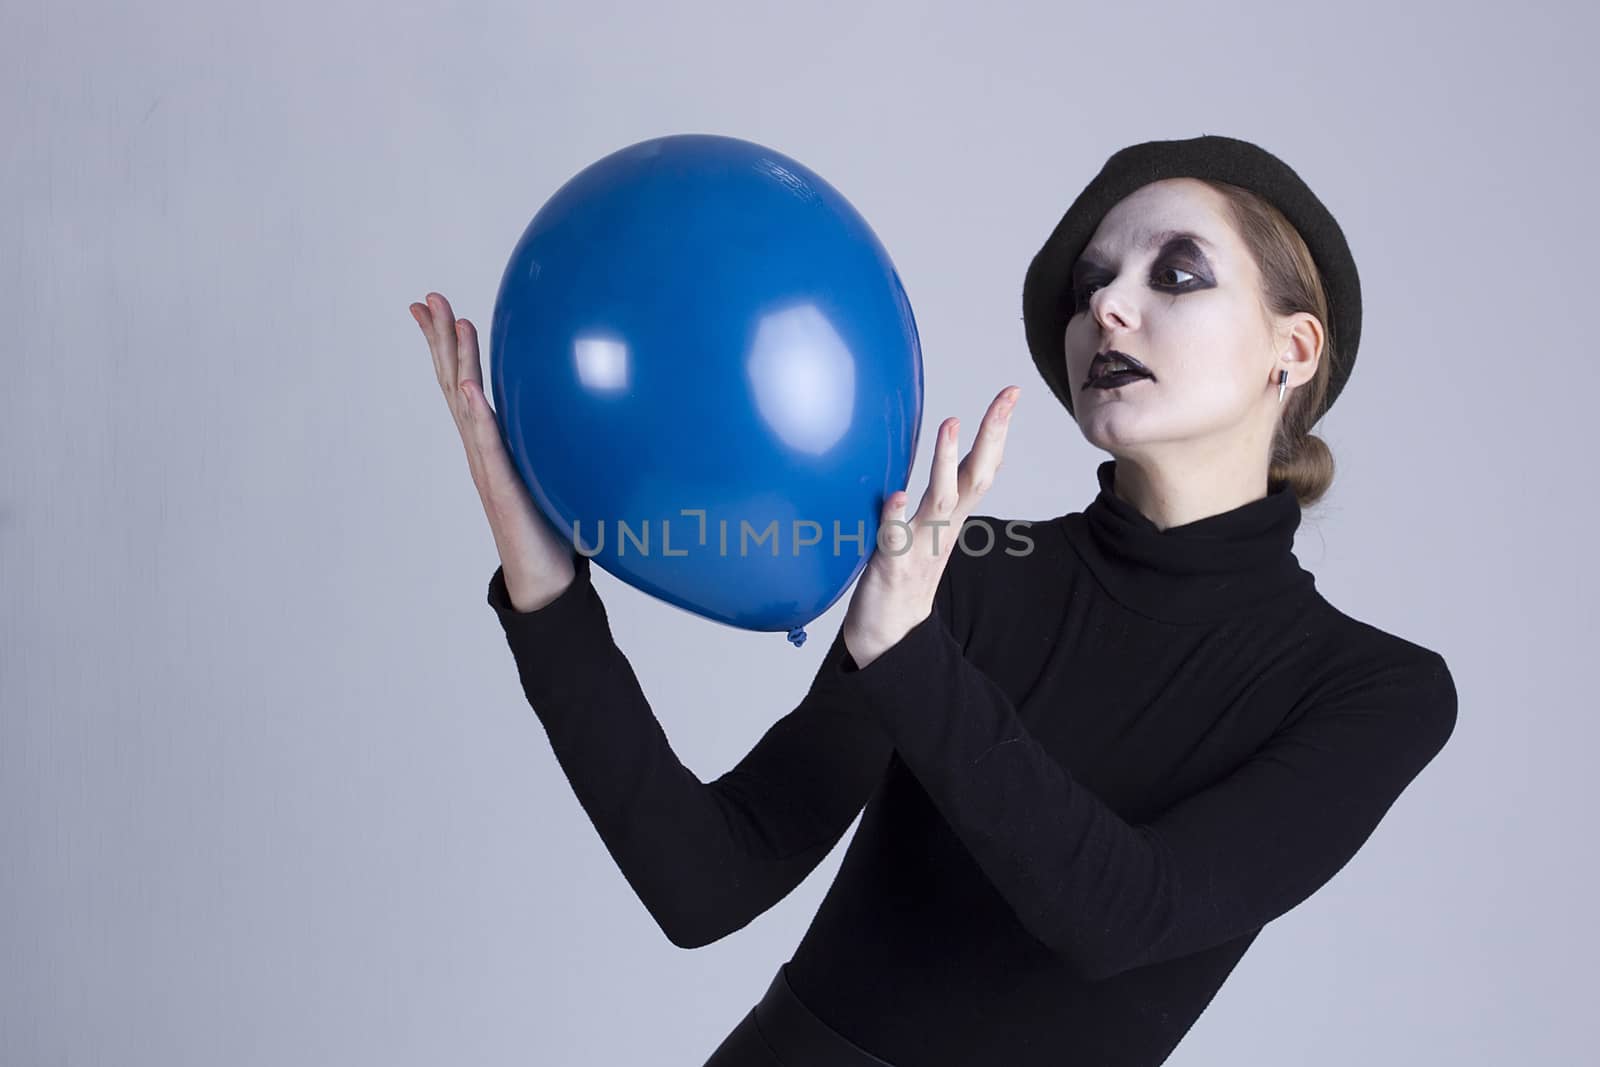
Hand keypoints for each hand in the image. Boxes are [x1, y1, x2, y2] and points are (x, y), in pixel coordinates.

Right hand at [410, 291, 575, 611]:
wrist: (542, 581)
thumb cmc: (548, 530)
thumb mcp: (550, 471)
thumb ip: (551, 440)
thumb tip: (579, 409)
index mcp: (492, 442)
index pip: (465, 383)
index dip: (449, 344)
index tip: (433, 307)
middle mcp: (482, 449)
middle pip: (453, 382)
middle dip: (439, 338)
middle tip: (426, 297)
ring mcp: (487, 466)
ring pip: (464, 405)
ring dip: (454, 361)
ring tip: (446, 322)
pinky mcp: (502, 486)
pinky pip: (487, 444)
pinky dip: (475, 414)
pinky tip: (466, 386)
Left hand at [842, 385, 1019, 668]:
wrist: (887, 636)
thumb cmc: (905, 575)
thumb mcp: (928, 529)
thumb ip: (938, 494)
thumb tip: (945, 454)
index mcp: (950, 518)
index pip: (981, 466)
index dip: (997, 430)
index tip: (1011, 392)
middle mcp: (942, 529)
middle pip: (974, 478)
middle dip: (990, 436)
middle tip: (1003, 399)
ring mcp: (919, 547)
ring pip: (939, 502)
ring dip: (945, 464)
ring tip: (950, 425)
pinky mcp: (891, 568)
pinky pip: (895, 540)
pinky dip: (897, 518)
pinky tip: (896, 495)